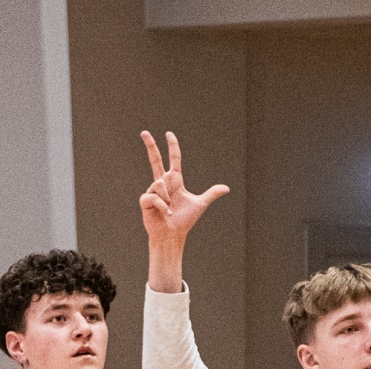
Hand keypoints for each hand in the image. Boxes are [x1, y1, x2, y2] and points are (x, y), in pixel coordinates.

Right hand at [140, 129, 227, 250]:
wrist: (172, 235)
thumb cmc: (184, 221)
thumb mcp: (200, 204)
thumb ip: (211, 194)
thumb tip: (226, 188)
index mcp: (175, 181)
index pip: (174, 159)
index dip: (172, 146)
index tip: (169, 134)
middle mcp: (162, 183)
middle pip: (155, 160)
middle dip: (150, 145)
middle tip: (144, 131)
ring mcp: (152, 191)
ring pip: (159, 183)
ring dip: (168, 199)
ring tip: (170, 210)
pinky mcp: (145, 200)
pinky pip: (154, 196)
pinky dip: (163, 206)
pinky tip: (165, 214)